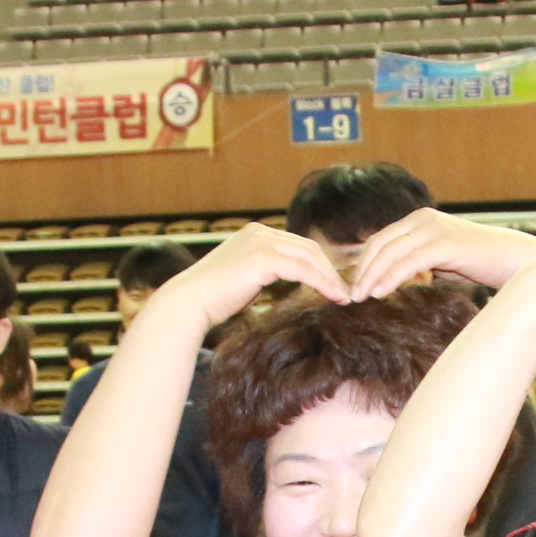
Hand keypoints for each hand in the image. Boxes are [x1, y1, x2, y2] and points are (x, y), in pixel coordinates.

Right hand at [152, 223, 349, 333]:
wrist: (188, 304)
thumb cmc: (213, 300)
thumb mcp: (246, 280)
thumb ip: (268, 274)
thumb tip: (293, 284)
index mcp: (255, 233)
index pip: (299, 245)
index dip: (321, 264)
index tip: (336, 283)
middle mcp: (258, 232)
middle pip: (308, 247)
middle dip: (331, 269)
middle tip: (347, 290)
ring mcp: (259, 242)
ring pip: (309, 257)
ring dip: (331, 277)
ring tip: (344, 297)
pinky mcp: (261, 258)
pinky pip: (302, 270)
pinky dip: (321, 283)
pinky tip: (333, 297)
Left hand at [350, 206, 535, 296]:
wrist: (515, 260)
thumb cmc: (481, 263)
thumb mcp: (443, 259)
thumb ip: (420, 262)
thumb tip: (395, 276)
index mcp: (421, 219)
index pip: (382, 239)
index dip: (364, 262)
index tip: (354, 284)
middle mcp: (425, 219)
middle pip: (381, 244)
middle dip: (362, 270)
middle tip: (351, 294)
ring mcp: (435, 229)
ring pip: (391, 252)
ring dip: (372, 275)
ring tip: (361, 296)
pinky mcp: (446, 244)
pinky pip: (410, 262)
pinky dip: (392, 277)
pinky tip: (381, 292)